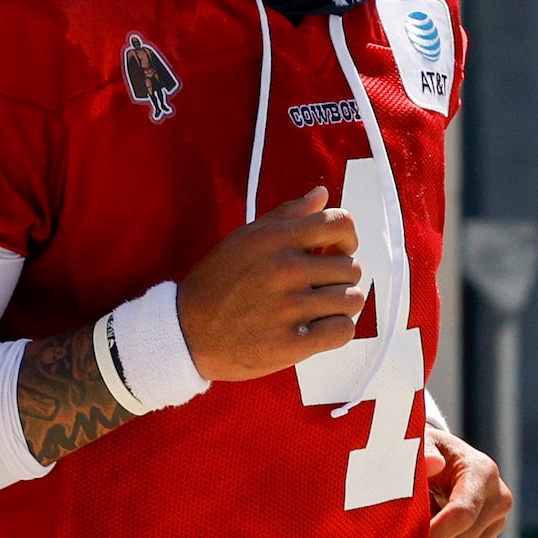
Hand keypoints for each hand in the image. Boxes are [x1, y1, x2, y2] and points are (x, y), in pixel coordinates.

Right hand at [175, 187, 368, 382]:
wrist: (184, 333)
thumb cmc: (215, 284)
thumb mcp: (244, 239)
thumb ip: (286, 215)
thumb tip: (321, 194)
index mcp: (274, 239)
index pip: (340, 224)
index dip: (347, 238)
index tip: (336, 251)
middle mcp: (285, 269)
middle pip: (351, 267)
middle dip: (339, 277)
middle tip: (318, 287)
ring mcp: (289, 307)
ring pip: (352, 300)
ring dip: (339, 305)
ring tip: (318, 308)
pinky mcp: (292, 342)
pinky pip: (343, 331)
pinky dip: (335, 330)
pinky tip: (316, 328)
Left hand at [422, 423, 510, 537]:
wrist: (440, 461)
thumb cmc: (422, 450)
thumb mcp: (417, 442)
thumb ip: (421, 451)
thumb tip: (434, 463)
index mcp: (482, 472)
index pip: (462, 514)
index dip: (432, 533)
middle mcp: (499, 500)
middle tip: (403, 523)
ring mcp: (497, 524)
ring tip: (417, 527)